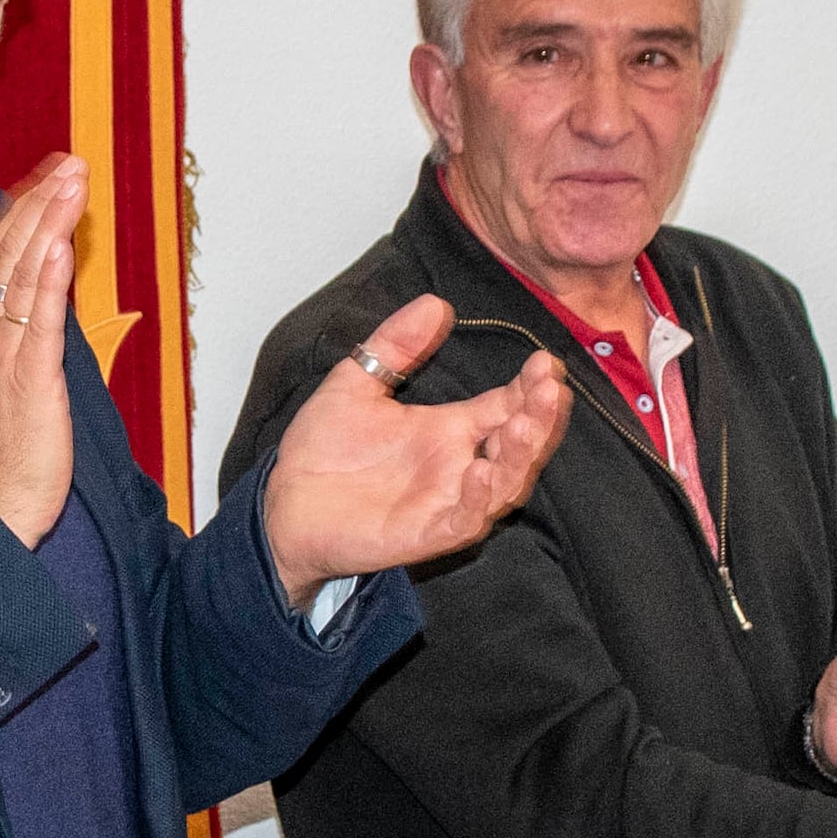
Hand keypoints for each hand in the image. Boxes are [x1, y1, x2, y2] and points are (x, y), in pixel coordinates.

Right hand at [0, 155, 90, 548]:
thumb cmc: (0, 452)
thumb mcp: (3, 379)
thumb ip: (19, 333)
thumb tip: (43, 295)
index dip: (19, 211)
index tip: (47, 176)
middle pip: (6, 252)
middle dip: (38, 201)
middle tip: (68, 162)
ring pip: (21, 272)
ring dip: (47, 221)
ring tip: (69, 181)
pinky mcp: (26, 377)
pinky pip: (36, 318)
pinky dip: (46, 276)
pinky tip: (58, 243)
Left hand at [257, 295, 570, 605]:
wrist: (285, 504)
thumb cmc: (323, 451)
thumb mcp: (355, 383)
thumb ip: (395, 345)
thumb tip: (435, 303)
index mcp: (448, 430)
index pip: (504, 405)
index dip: (529, 387)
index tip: (545, 361)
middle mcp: (456, 465)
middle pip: (518, 444)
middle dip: (541, 417)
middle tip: (551, 387)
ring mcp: (446, 501)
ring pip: (504, 484)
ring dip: (521, 455)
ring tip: (527, 424)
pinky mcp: (427, 533)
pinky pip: (465, 520)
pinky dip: (478, 499)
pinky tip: (479, 470)